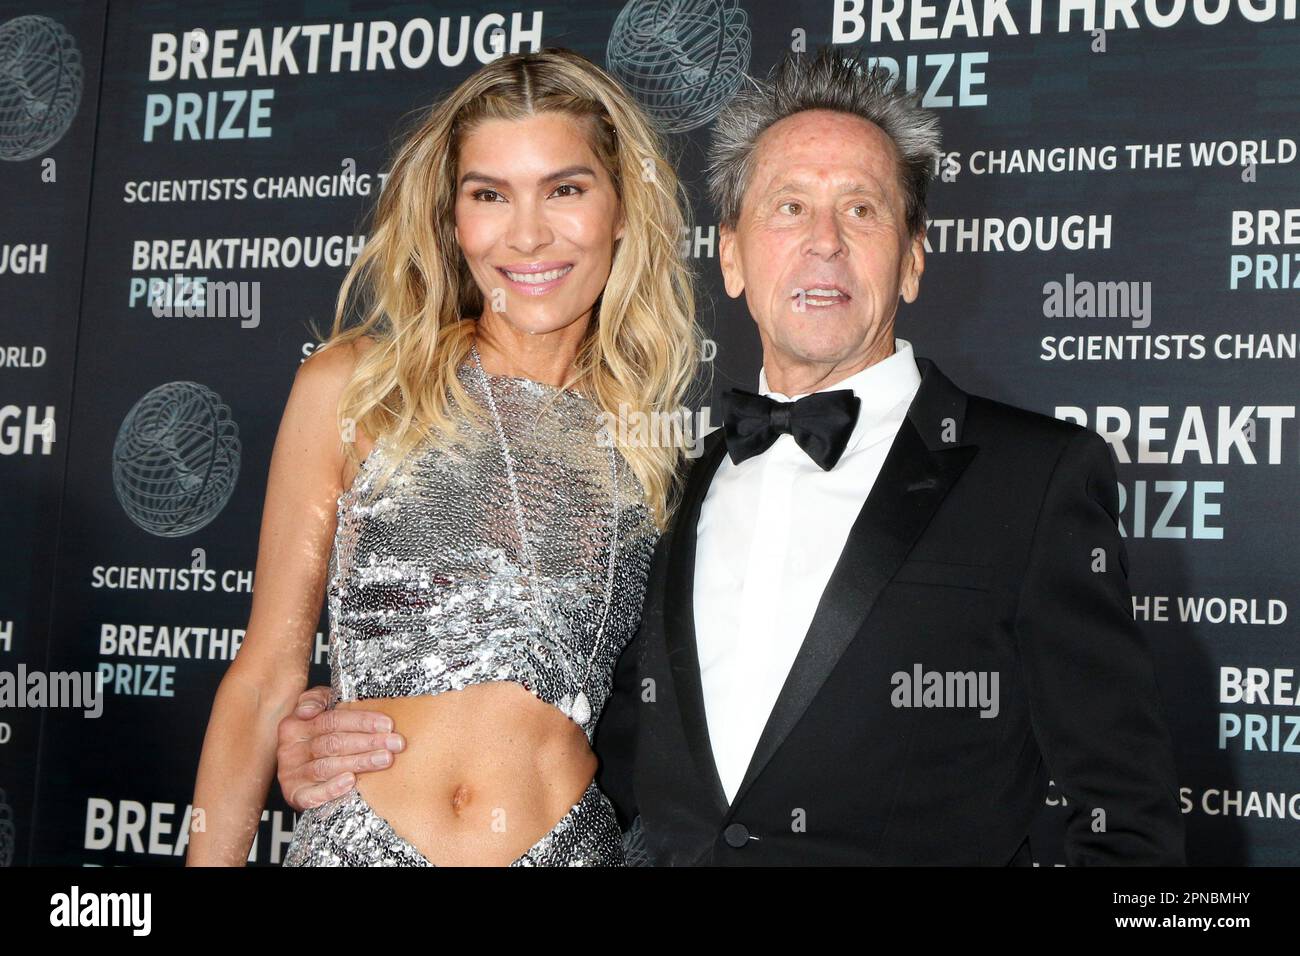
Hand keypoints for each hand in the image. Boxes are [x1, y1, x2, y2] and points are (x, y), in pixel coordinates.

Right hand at [276, 685, 404, 811]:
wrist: (290, 776)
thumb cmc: (312, 738)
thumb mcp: (313, 712)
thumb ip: (317, 699)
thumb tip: (313, 709)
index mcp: (295, 725)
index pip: (331, 720)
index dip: (361, 721)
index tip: (387, 724)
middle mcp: (291, 749)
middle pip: (334, 742)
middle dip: (368, 742)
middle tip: (395, 743)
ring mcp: (292, 774)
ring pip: (328, 766)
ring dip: (359, 762)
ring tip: (385, 759)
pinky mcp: (295, 795)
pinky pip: (313, 794)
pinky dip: (332, 788)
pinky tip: (351, 781)